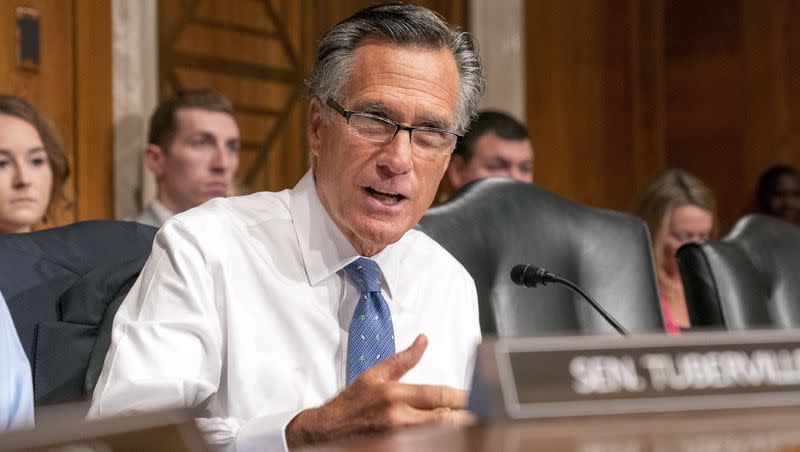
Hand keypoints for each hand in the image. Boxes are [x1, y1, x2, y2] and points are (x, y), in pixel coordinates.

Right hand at [285, 334, 473, 447]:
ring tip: (472, 427)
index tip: (479, 397)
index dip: (464, 397)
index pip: (440, 394)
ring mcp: (397, 439)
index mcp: (396, 394)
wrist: (324, 430)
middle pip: (445, 419)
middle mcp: (399, 417)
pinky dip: (437, 440)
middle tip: (484, 415)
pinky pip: (423, 445)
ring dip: (455, 431)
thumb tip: (422, 341)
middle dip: (466, 417)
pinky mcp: (393, 450)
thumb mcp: (375, 375)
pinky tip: (445, 437)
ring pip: (438, 435)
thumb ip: (404, 359)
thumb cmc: (349, 404)